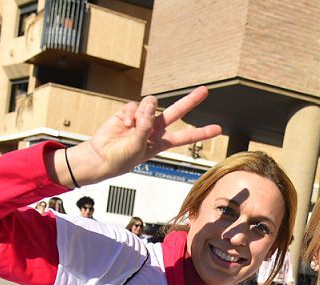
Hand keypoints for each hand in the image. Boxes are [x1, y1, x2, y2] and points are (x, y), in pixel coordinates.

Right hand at [62, 87, 221, 186]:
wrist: (100, 156)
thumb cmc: (120, 159)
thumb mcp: (138, 148)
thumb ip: (146, 128)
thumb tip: (149, 109)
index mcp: (161, 142)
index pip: (185, 136)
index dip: (201, 132)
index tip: (218, 129)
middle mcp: (154, 129)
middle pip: (177, 112)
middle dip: (191, 101)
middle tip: (205, 90)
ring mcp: (142, 119)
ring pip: (152, 103)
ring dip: (145, 111)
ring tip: (135, 124)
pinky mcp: (128, 112)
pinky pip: (135, 105)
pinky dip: (131, 113)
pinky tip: (126, 123)